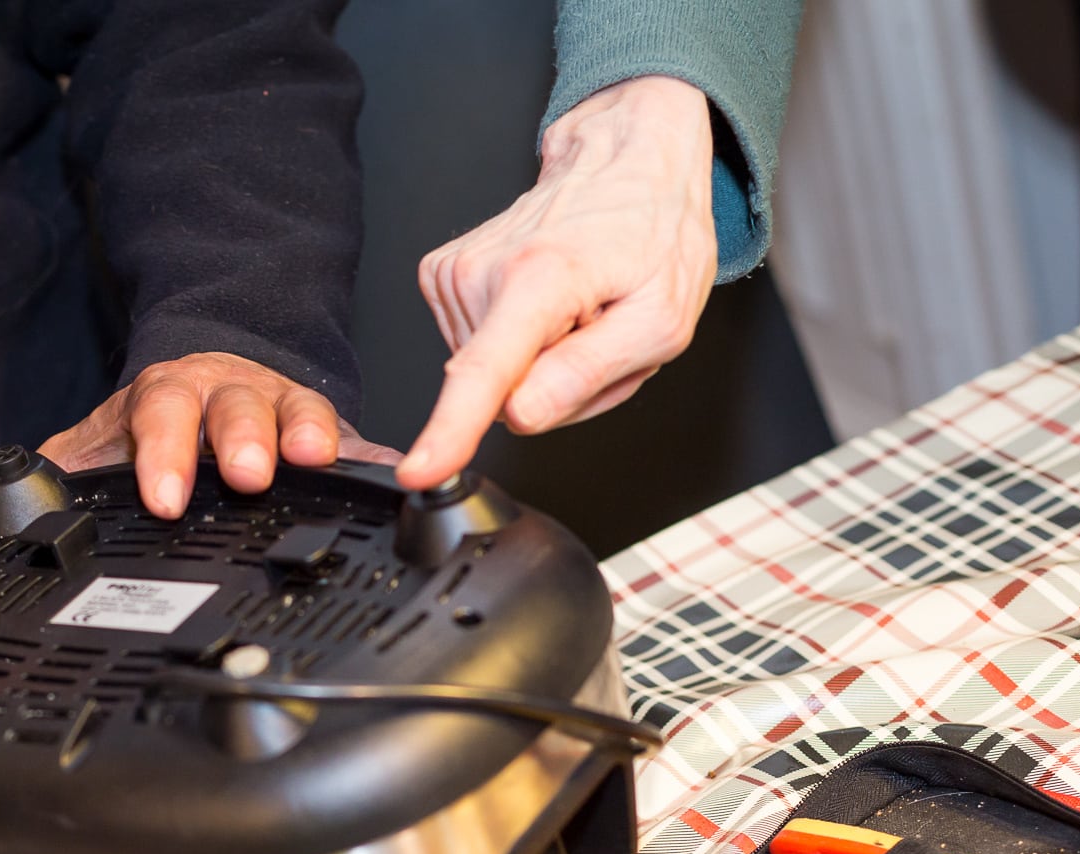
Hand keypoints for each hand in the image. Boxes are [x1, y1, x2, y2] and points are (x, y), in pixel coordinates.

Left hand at [39, 352, 392, 516]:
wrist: (212, 378)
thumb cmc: (160, 422)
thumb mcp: (103, 441)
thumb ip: (67, 468)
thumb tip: (19, 503)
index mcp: (166, 394)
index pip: (160, 413)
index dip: (164, 452)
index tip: (165, 497)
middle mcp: (228, 392)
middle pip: (235, 405)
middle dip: (242, 437)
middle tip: (246, 474)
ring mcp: (284, 406)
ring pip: (299, 408)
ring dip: (308, 433)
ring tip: (318, 458)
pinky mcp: (332, 431)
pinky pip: (356, 440)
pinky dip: (372, 457)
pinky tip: (390, 474)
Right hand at [399, 75, 715, 488]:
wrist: (626, 158)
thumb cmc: (651, 230)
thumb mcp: (659, 320)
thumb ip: (588, 373)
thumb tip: (521, 414)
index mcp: (540, 279)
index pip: (486, 372)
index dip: (450, 431)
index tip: (420, 469)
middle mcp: (485, 271)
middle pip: (501, 393)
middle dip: (554, 384)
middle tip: (598, 330)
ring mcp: (457, 272)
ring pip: (490, 378)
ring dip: (541, 361)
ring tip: (579, 311)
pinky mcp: (443, 277)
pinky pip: (476, 352)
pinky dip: (518, 344)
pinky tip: (548, 306)